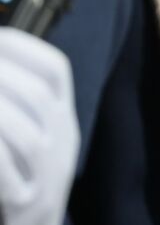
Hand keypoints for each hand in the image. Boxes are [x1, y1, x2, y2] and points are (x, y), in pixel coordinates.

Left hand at [0, 27, 79, 224]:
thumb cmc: (18, 180)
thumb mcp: (27, 138)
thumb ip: (14, 105)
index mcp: (62, 121)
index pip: (55, 70)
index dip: (22, 47)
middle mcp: (62, 143)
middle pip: (35, 94)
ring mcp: (47, 176)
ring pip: (19, 132)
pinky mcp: (25, 204)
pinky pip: (4, 170)